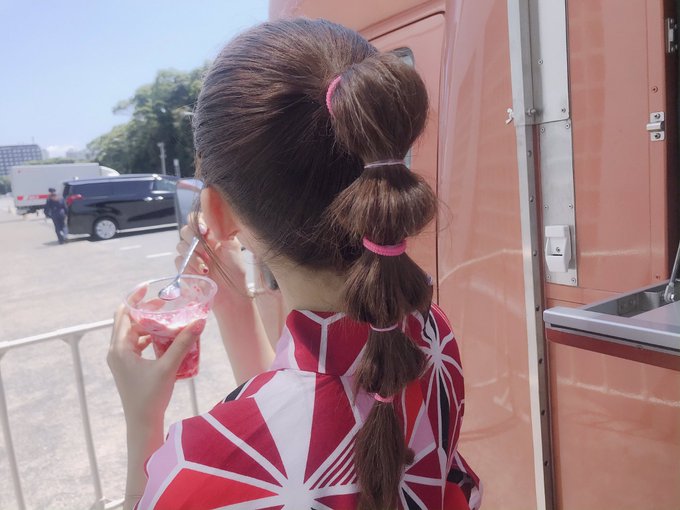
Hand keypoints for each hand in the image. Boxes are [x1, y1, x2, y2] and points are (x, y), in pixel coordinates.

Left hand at [107, 287, 205, 425]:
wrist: (142, 423)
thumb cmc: (151, 397)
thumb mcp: (168, 367)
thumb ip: (182, 343)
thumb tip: (199, 321)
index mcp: (120, 349)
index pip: (123, 314)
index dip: (135, 298)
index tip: (149, 288)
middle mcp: (116, 352)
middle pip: (128, 321)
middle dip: (145, 310)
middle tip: (165, 304)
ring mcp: (121, 360)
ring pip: (132, 333)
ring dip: (147, 324)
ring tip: (166, 318)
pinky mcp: (127, 367)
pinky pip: (135, 344)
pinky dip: (148, 336)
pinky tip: (164, 338)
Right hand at [175, 213, 249, 302]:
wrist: (230, 292)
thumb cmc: (235, 269)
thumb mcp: (233, 247)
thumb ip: (222, 232)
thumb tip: (213, 222)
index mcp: (211, 233)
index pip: (197, 219)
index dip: (197, 221)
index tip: (204, 231)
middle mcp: (199, 242)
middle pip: (185, 230)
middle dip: (194, 240)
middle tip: (205, 251)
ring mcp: (191, 254)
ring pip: (181, 246)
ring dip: (193, 257)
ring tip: (206, 269)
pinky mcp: (184, 267)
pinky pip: (178, 261)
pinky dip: (189, 266)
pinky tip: (201, 273)